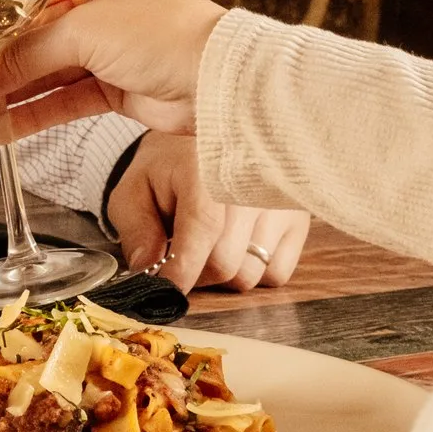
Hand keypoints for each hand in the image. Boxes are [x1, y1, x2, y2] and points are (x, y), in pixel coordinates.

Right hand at [0, 0, 225, 138]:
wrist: (219, 83)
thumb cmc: (167, 35)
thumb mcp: (82, 33)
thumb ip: (21, 56)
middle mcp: (104, 6)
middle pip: (32, 37)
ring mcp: (110, 48)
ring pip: (45, 71)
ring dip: (6, 92)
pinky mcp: (116, 86)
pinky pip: (63, 99)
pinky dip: (32, 114)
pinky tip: (1, 127)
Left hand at [110, 132, 307, 291]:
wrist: (206, 142)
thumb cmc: (167, 171)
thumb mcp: (134, 192)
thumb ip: (136, 232)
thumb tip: (148, 272)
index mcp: (206, 166)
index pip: (202, 229)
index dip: (182, 270)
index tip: (165, 289)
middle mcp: (252, 182)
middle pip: (225, 264)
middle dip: (196, 274)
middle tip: (180, 258)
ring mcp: (281, 202)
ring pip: (250, 274)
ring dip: (223, 275)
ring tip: (208, 247)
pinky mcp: (299, 219)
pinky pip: (276, 273)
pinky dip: (252, 271)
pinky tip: (236, 247)